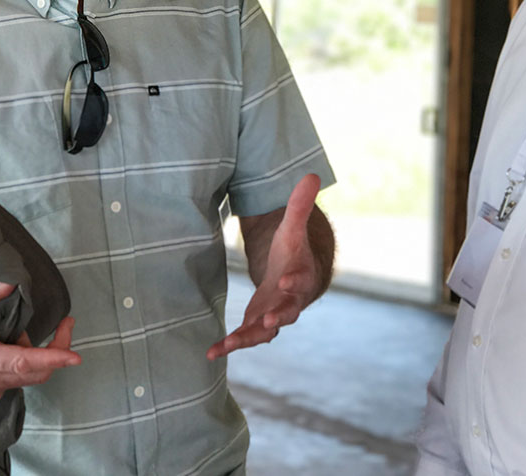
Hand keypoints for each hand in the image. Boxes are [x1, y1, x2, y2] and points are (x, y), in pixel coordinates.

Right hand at [0, 280, 80, 401]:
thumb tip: (15, 281)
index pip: (25, 362)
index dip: (53, 358)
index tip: (75, 357)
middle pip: (35, 373)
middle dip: (56, 350)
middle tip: (65, 325)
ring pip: (26, 377)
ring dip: (33, 355)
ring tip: (16, 332)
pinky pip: (15, 381)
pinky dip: (20, 364)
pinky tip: (7, 346)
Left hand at [207, 173, 321, 360]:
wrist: (293, 278)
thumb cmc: (293, 252)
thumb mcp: (294, 228)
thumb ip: (300, 205)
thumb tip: (314, 174)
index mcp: (299, 276)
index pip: (300, 279)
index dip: (294, 282)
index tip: (285, 282)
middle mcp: (290, 301)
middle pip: (287, 312)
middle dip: (278, 317)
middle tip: (269, 322)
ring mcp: (274, 316)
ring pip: (265, 332)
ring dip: (249, 338)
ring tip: (231, 343)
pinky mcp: (257, 325)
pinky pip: (245, 338)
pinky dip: (230, 345)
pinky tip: (211, 352)